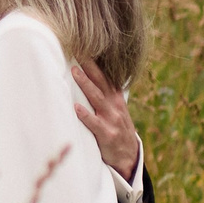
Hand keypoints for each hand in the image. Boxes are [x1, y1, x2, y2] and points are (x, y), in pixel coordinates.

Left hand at [69, 62, 142, 181]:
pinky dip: (85, 115)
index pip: (106, 76)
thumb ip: (104, 94)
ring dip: (85, 84)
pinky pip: (94, 123)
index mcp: (116, 98)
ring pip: (97, 98)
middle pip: (101, 82)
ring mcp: (111, 120)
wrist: (129, 155)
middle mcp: (114, 106)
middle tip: (78, 52)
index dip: (96, 62)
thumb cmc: (116, 128)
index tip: (86, 47)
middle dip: (89, 66)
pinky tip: (75, 107)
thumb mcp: (116, 109)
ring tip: (74, 72)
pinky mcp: (106, 134)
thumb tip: (87, 75)